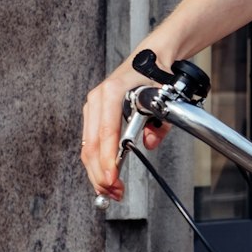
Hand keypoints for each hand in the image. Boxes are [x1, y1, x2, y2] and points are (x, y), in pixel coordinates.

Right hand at [81, 58, 168, 200]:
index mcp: (112, 92)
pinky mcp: (93, 115)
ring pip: (87, 148)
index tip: (113, 177)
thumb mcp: (165, 98)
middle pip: (91, 145)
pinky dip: (96, 163)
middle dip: (101, 173)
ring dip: (97, 173)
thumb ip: (160, 123)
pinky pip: (90, 144)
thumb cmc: (156, 75)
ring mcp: (93, 108)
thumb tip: (150, 144)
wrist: (150, 58)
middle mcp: (97, 100)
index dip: (108, 158)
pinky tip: (104, 177)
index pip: (107, 132)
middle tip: (113, 193)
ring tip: (111, 192)